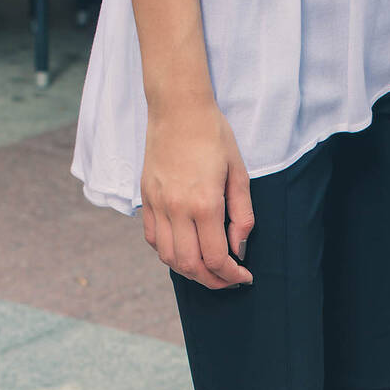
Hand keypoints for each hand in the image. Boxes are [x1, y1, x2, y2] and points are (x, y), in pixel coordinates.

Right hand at [140, 95, 253, 290]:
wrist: (177, 108)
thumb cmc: (213, 135)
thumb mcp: (238, 174)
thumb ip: (242, 216)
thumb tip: (239, 248)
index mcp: (204, 203)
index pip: (216, 257)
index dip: (232, 275)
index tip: (244, 276)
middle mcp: (177, 209)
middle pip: (190, 265)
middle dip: (212, 281)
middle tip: (228, 280)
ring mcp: (158, 205)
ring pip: (168, 258)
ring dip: (189, 271)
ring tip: (208, 270)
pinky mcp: (146, 198)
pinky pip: (154, 239)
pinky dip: (169, 254)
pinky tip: (185, 250)